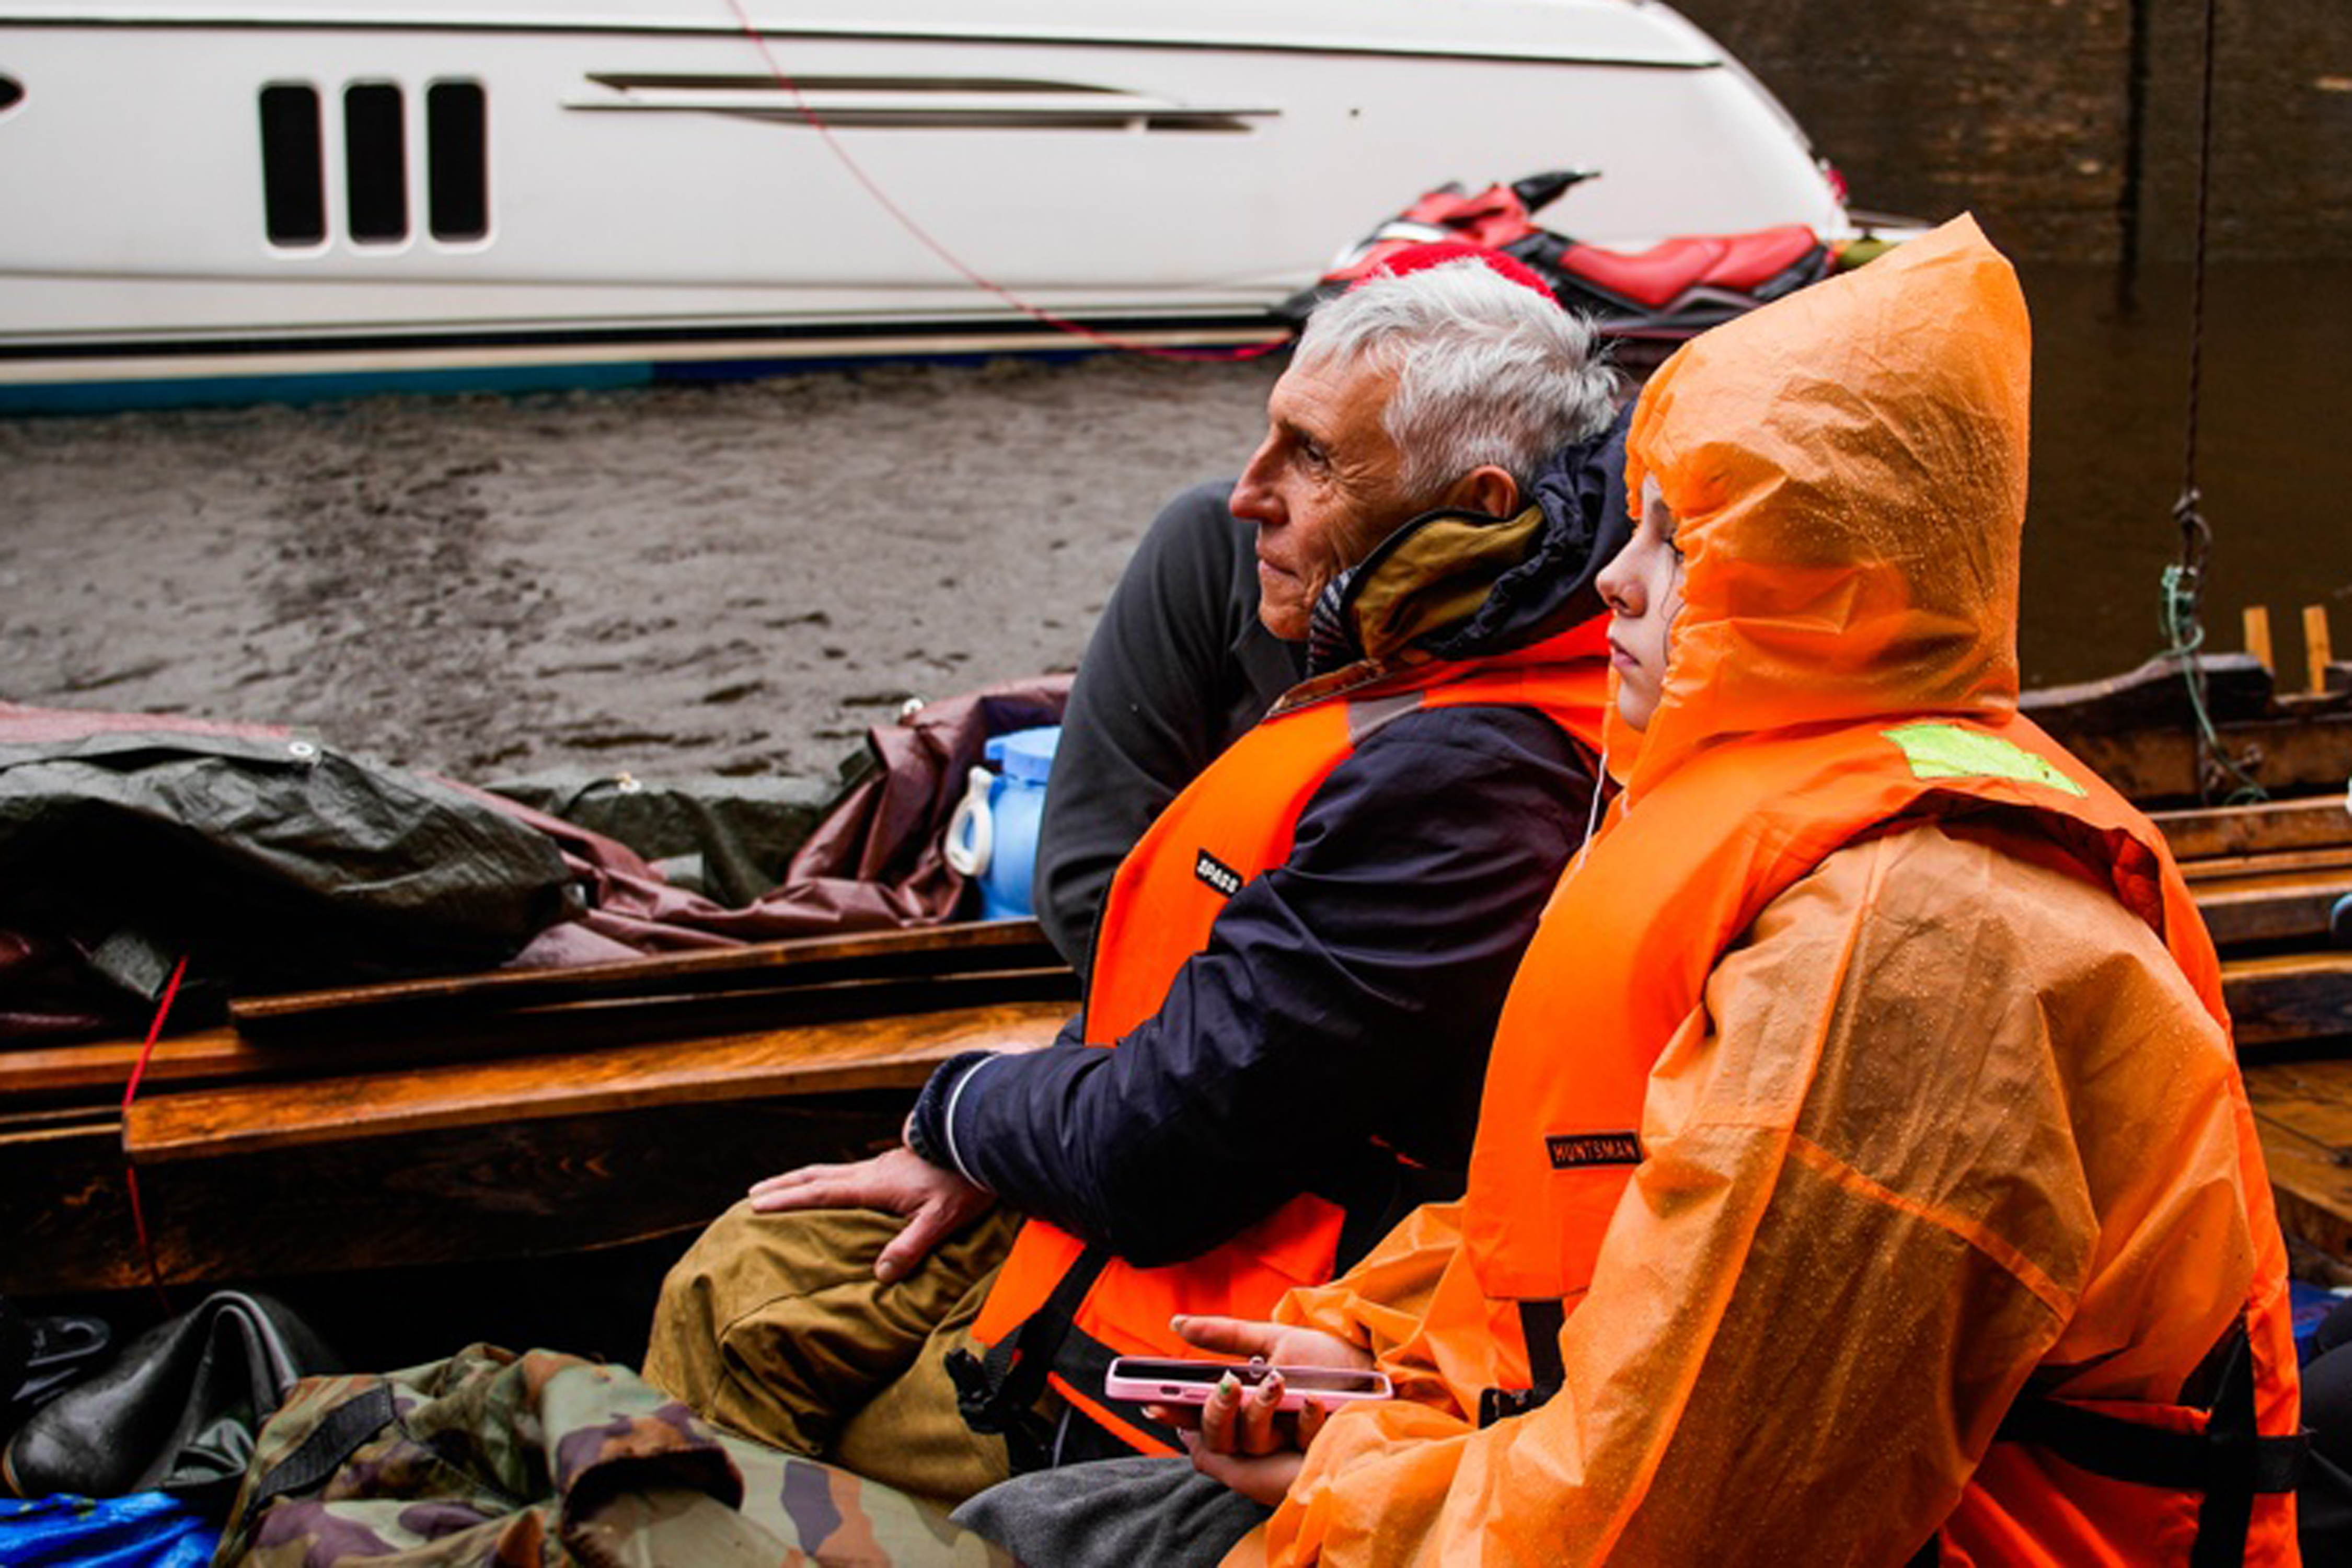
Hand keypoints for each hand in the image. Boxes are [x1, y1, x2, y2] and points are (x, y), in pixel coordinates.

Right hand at [747, 1145, 993, 1283]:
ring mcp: (880, 1166)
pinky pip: (846, 1173)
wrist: (980, 1142)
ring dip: (801, 1179)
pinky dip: (825, 1180)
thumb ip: (910, 1246)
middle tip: (752, 1194)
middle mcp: (871, 1172)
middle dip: (782, 1185)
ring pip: (829, 1171)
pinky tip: (831, 1188)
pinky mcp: (892, 1166)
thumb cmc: (964, 1182)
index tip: (756, 1204)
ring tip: (781, 1188)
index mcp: (874, 1185)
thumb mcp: (940, 1220)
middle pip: (815, 1176)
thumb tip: (879, 1274)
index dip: (787, 1199)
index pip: (820, 1193)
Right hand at [1146, 1315, 1375, 1507]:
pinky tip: (1313, 1401)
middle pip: (1218, 1437)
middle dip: (1216, 1412)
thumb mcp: (1274, 1340)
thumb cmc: (1331, 1360)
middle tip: (1226, 1387)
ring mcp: (1288, 1446)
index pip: (1199, 1416)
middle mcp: (1262, 1430)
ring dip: (1260, 1411)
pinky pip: (1298, 1445)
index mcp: (1246, 1405)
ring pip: (1251, 1443)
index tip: (1152, 1403)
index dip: (1174, 1413)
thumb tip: (1177, 1323)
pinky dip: (1305, 1419)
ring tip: (1277, 1383)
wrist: (1383, 1370)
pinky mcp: (1316, 1454)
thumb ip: (1226, 1335)